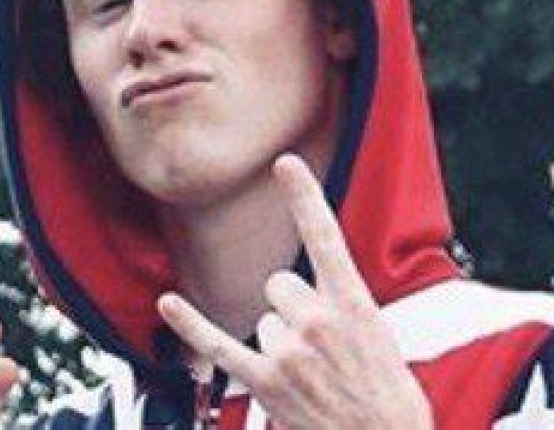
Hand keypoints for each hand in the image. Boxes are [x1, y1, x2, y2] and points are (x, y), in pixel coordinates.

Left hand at [158, 154, 431, 428]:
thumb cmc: (384, 389)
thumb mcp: (378, 332)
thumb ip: (340, 300)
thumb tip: (300, 291)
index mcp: (353, 302)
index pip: (325, 236)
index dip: (304, 197)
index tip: (284, 163)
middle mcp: (318, 321)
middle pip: (279, 283)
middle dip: (294, 307)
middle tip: (321, 344)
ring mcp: (290, 352)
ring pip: (264, 319)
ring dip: (281, 342)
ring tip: (312, 372)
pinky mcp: (266, 381)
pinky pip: (220, 347)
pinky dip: (191, 325)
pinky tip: (168, 302)